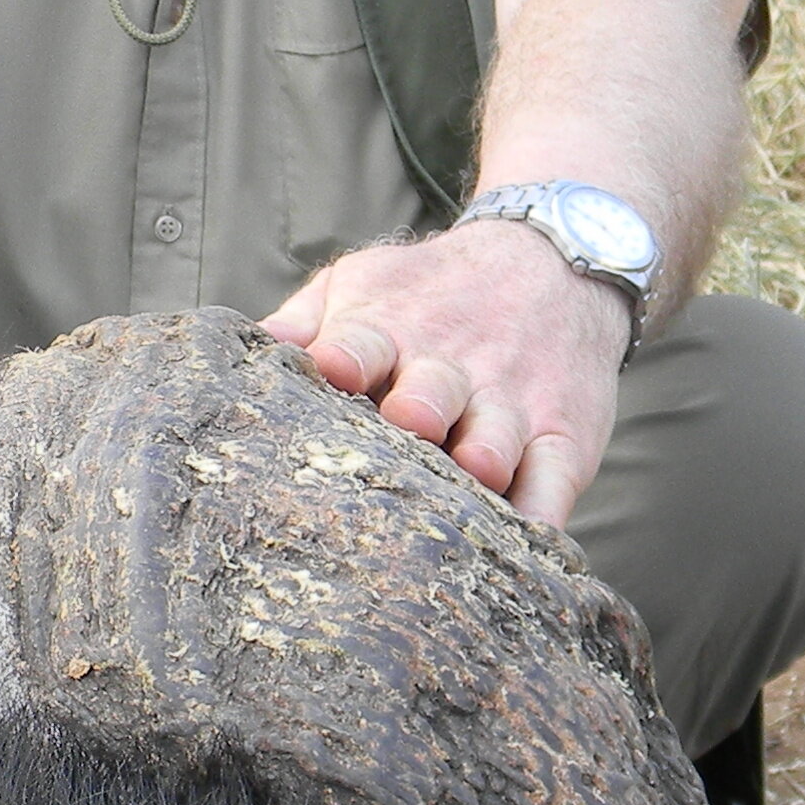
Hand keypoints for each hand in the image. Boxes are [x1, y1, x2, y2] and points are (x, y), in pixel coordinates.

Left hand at [259, 219, 625, 526]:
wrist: (551, 261)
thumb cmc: (429, 291)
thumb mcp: (363, 282)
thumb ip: (303, 321)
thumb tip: (239, 350)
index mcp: (389, 329)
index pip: (361, 342)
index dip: (344, 355)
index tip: (330, 368)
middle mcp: (450, 367)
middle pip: (430, 394)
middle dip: (418, 411)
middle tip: (407, 424)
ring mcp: (511, 402)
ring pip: (496, 437)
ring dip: (485, 458)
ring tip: (478, 473)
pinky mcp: (564, 435)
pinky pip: (557, 479)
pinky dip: (545, 511)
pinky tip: (531, 543)